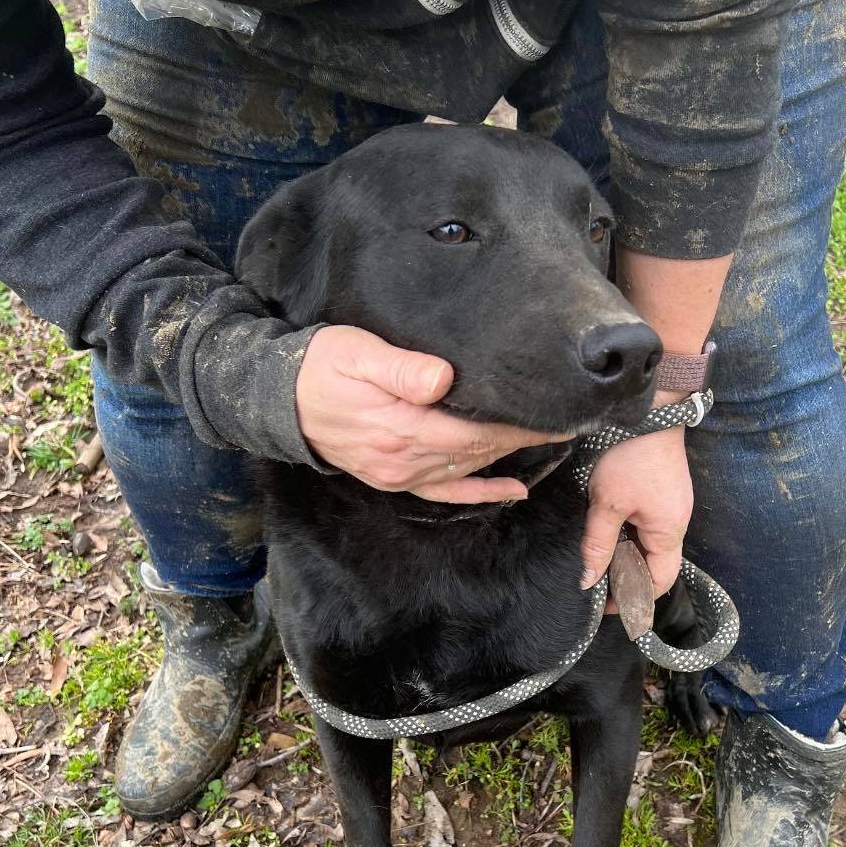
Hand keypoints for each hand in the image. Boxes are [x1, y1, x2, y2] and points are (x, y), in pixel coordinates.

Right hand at [295, 325, 569, 503]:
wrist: (281, 401)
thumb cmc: (321, 367)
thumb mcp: (356, 353)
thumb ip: (400, 368)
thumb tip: (442, 379)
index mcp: (400, 428)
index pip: (473, 431)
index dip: (515, 426)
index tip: (554, 414)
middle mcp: (404, 459)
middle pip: (476, 452)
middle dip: (522, 438)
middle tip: (564, 422)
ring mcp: (399, 474)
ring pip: (466, 471)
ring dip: (507, 458)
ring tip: (547, 442)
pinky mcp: (394, 478)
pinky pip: (445, 493)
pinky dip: (480, 494)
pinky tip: (512, 491)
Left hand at [579, 410, 693, 597]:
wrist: (649, 410)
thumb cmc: (629, 456)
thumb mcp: (607, 504)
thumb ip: (597, 544)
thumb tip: (587, 580)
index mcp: (668, 532)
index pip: (658, 581)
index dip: (634, 597)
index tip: (606, 604)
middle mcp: (676, 522)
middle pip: (654, 565)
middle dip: (628, 578)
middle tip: (596, 584)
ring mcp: (671, 506)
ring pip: (649, 545)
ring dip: (626, 555)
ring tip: (598, 560)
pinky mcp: (662, 491)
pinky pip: (647, 525)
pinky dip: (628, 535)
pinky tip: (607, 533)